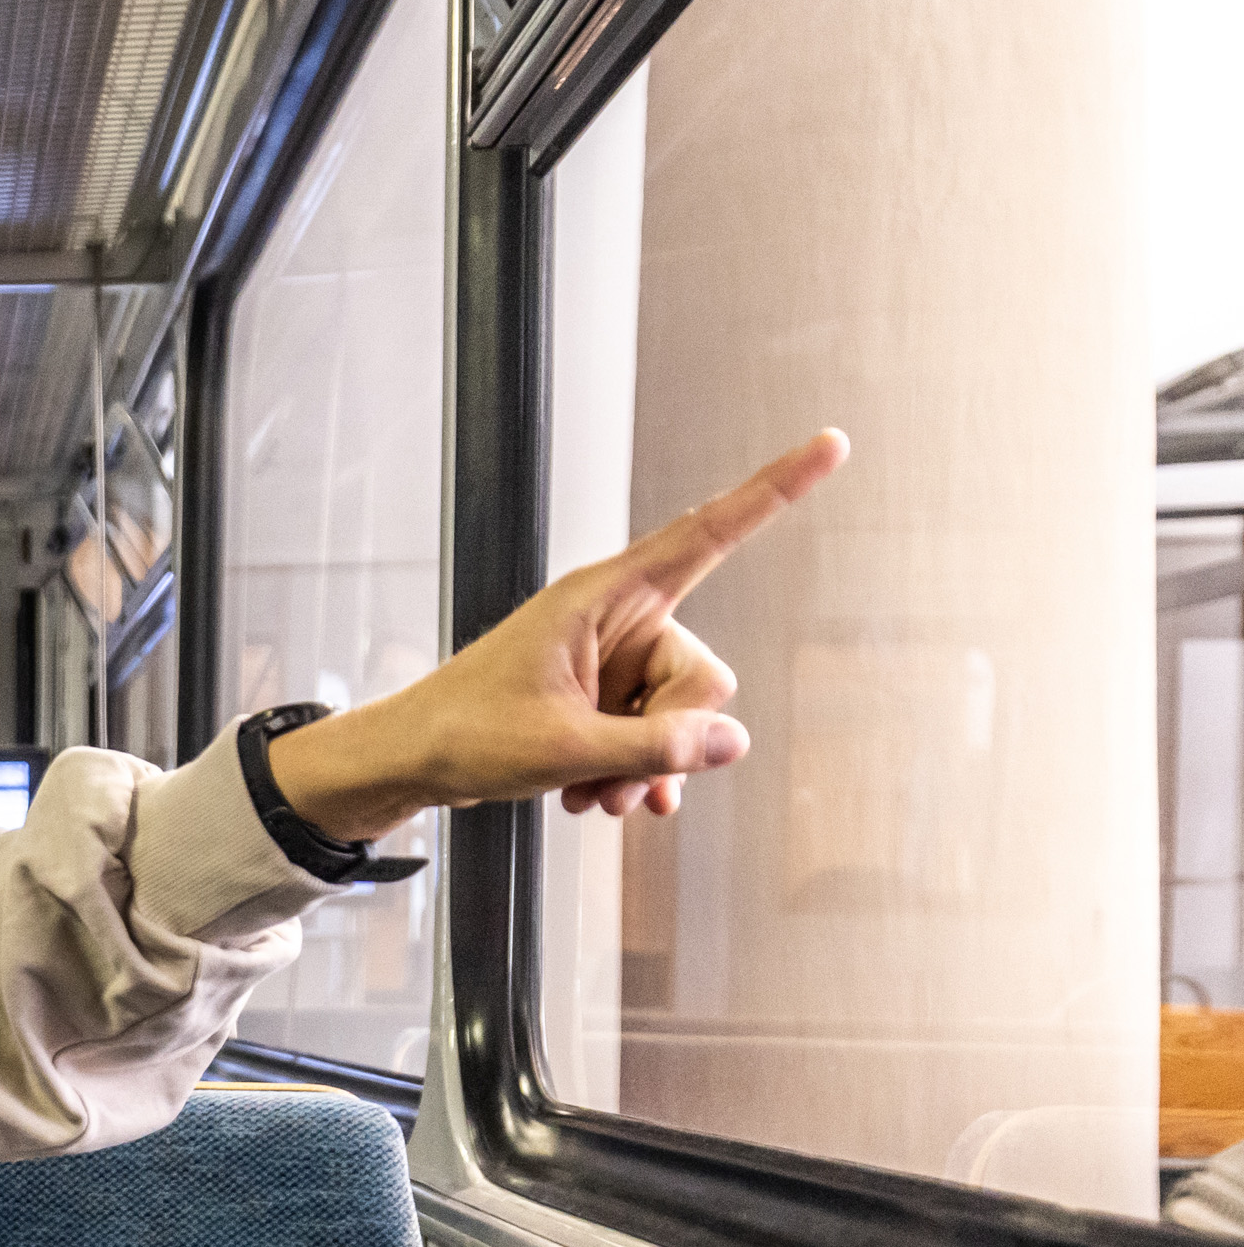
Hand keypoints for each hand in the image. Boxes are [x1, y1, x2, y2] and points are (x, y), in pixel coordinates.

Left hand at [265, 432, 845, 841]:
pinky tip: (609, 804)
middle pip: (704, 675)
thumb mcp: (564, 750)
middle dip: (671, 739)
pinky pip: (661, 736)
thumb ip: (655, 748)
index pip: (710, 532)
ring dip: (645, 767)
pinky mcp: (609, 698)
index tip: (833, 442)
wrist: (412, 763)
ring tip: (587, 794)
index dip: (776, 487)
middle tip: (609, 781)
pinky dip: (639, 773)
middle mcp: (619, 618)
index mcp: (604, 595)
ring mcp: (616, 661)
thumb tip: (732, 742)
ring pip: (684, 718)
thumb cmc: (466, 735)